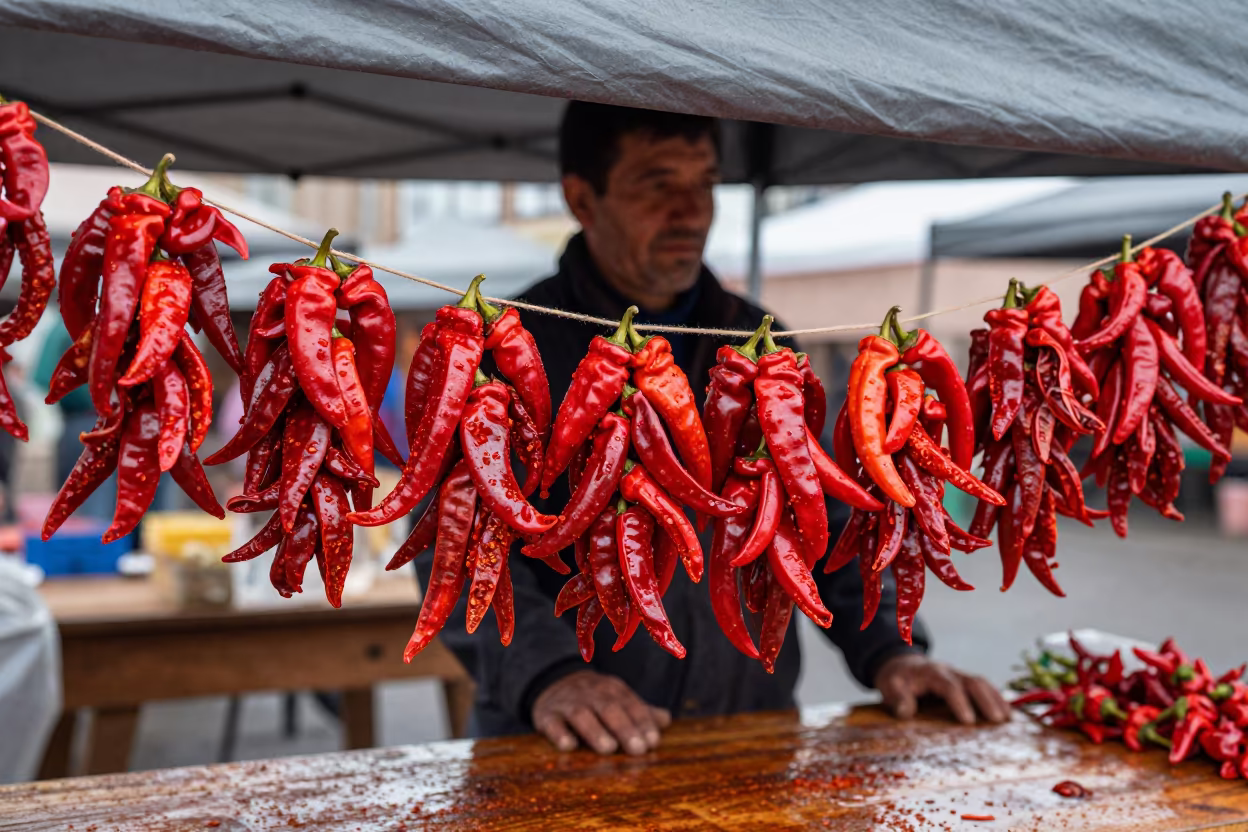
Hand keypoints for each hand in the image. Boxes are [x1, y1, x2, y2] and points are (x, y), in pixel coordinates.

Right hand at [532, 670, 671, 754]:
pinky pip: (551, 722)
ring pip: (581, 714)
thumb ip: (640, 711)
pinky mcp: (546, 714)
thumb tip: (666, 720)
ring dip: (595, 730)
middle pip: (609, 707)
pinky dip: (559, 733)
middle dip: (624, 727)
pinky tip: (569, 746)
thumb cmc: (594, 699)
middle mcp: (590, 693)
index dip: (642, 721)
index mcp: (612, 689)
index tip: (653, 741)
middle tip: (638, 749)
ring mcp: (567, 703)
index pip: (630, 704)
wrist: (553, 682)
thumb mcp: (617, 699)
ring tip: (609, 748)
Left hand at [875, 653, 1010, 724]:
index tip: (968, 721)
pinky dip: (997, 698)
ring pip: (982, 683)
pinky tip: (1008, 715)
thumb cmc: (896, 679)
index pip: (948, 685)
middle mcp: (949, 671)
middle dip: (986, 700)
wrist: (901, 665)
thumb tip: (906, 712)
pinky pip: (984, 687)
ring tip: (1009, 719)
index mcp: (931, 672)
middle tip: (998, 720)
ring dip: (996, 699)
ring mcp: (959, 675)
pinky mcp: (965, 682)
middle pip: (972, 681)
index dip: (959, 701)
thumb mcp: (889, 685)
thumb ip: (897, 697)